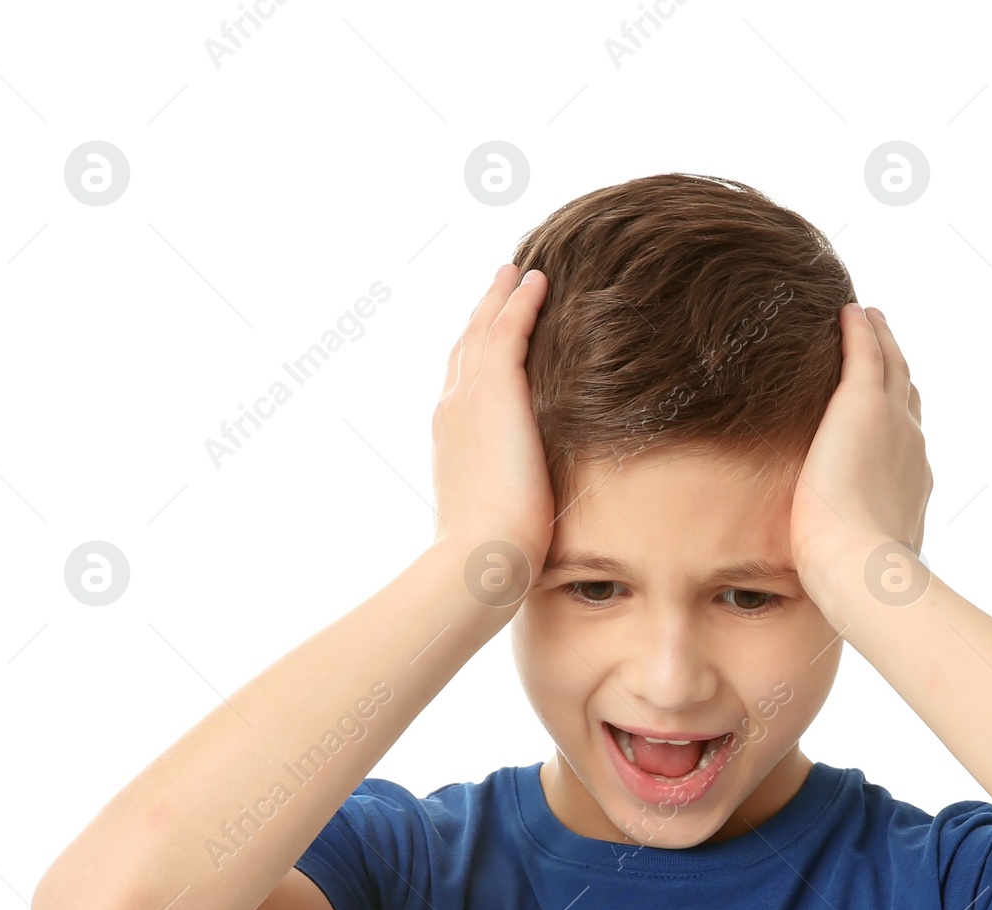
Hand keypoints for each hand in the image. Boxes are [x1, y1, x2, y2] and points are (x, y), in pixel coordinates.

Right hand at [432, 262, 555, 590]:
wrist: (482, 554)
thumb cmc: (492, 556)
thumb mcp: (496, 522)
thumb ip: (505, 503)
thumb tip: (527, 523)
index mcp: (452, 440)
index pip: (464, 385)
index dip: (476, 354)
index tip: (490, 333)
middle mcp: (453, 410)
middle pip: (467, 346)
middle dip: (484, 313)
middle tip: (501, 283)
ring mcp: (470, 397)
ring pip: (485, 329)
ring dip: (502, 296)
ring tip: (520, 271)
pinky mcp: (496, 391)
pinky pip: (509, 330)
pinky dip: (521, 302)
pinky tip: (539, 281)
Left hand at [788, 304, 932, 602]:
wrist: (858, 562)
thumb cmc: (853, 574)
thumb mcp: (862, 555)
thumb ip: (856, 547)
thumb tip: (839, 572)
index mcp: (911, 479)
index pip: (907, 436)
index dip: (899, 414)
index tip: (889, 401)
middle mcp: (910, 443)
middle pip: (907, 392)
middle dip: (896, 367)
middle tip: (883, 342)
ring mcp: (891, 421)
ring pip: (890, 364)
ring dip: (880, 339)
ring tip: (867, 318)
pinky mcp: (862, 404)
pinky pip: (864, 350)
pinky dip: (859, 329)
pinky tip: (848, 311)